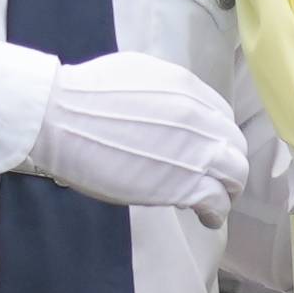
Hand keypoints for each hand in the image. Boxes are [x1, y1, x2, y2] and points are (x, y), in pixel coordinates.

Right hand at [27, 50, 247, 219]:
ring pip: (235, 174)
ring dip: (227, 189)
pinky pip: (217, 202)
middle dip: (227, 163)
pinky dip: (215, 212)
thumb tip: (165, 107)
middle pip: (234, 145)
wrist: (58, 118)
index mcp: (187, 88)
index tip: (203, 152)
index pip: (222, 118)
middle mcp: (199, 117)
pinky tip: (205, 218)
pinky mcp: (183, 184)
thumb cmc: (81, 96)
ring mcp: (195, 151)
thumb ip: (162, 91)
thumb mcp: (134, 74)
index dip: (215, 138)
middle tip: (212, 179)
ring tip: (214, 202)